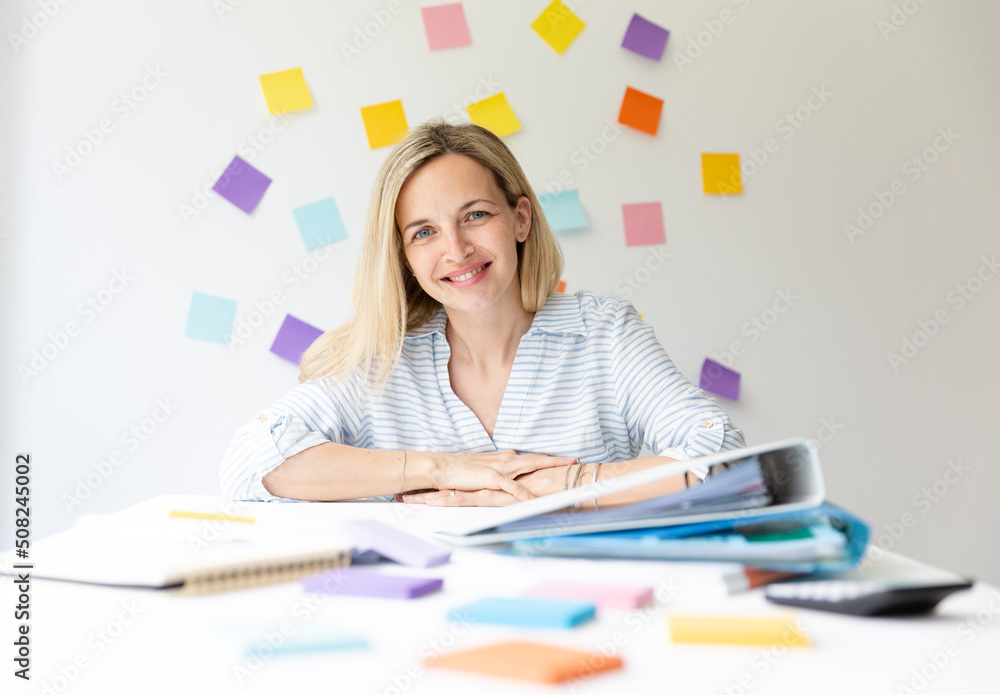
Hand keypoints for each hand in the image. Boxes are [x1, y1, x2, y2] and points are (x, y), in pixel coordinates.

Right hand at [403, 459, 577, 505]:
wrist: (442, 467)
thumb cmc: (461, 470)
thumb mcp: (484, 470)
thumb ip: (499, 473)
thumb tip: (509, 477)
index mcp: (504, 457)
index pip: (530, 457)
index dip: (547, 458)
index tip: (563, 459)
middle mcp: (505, 459)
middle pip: (536, 458)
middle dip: (556, 460)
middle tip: (574, 461)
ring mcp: (500, 467)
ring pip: (530, 466)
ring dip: (548, 468)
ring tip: (564, 473)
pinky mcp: (492, 477)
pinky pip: (513, 487)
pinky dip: (525, 494)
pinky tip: (535, 500)